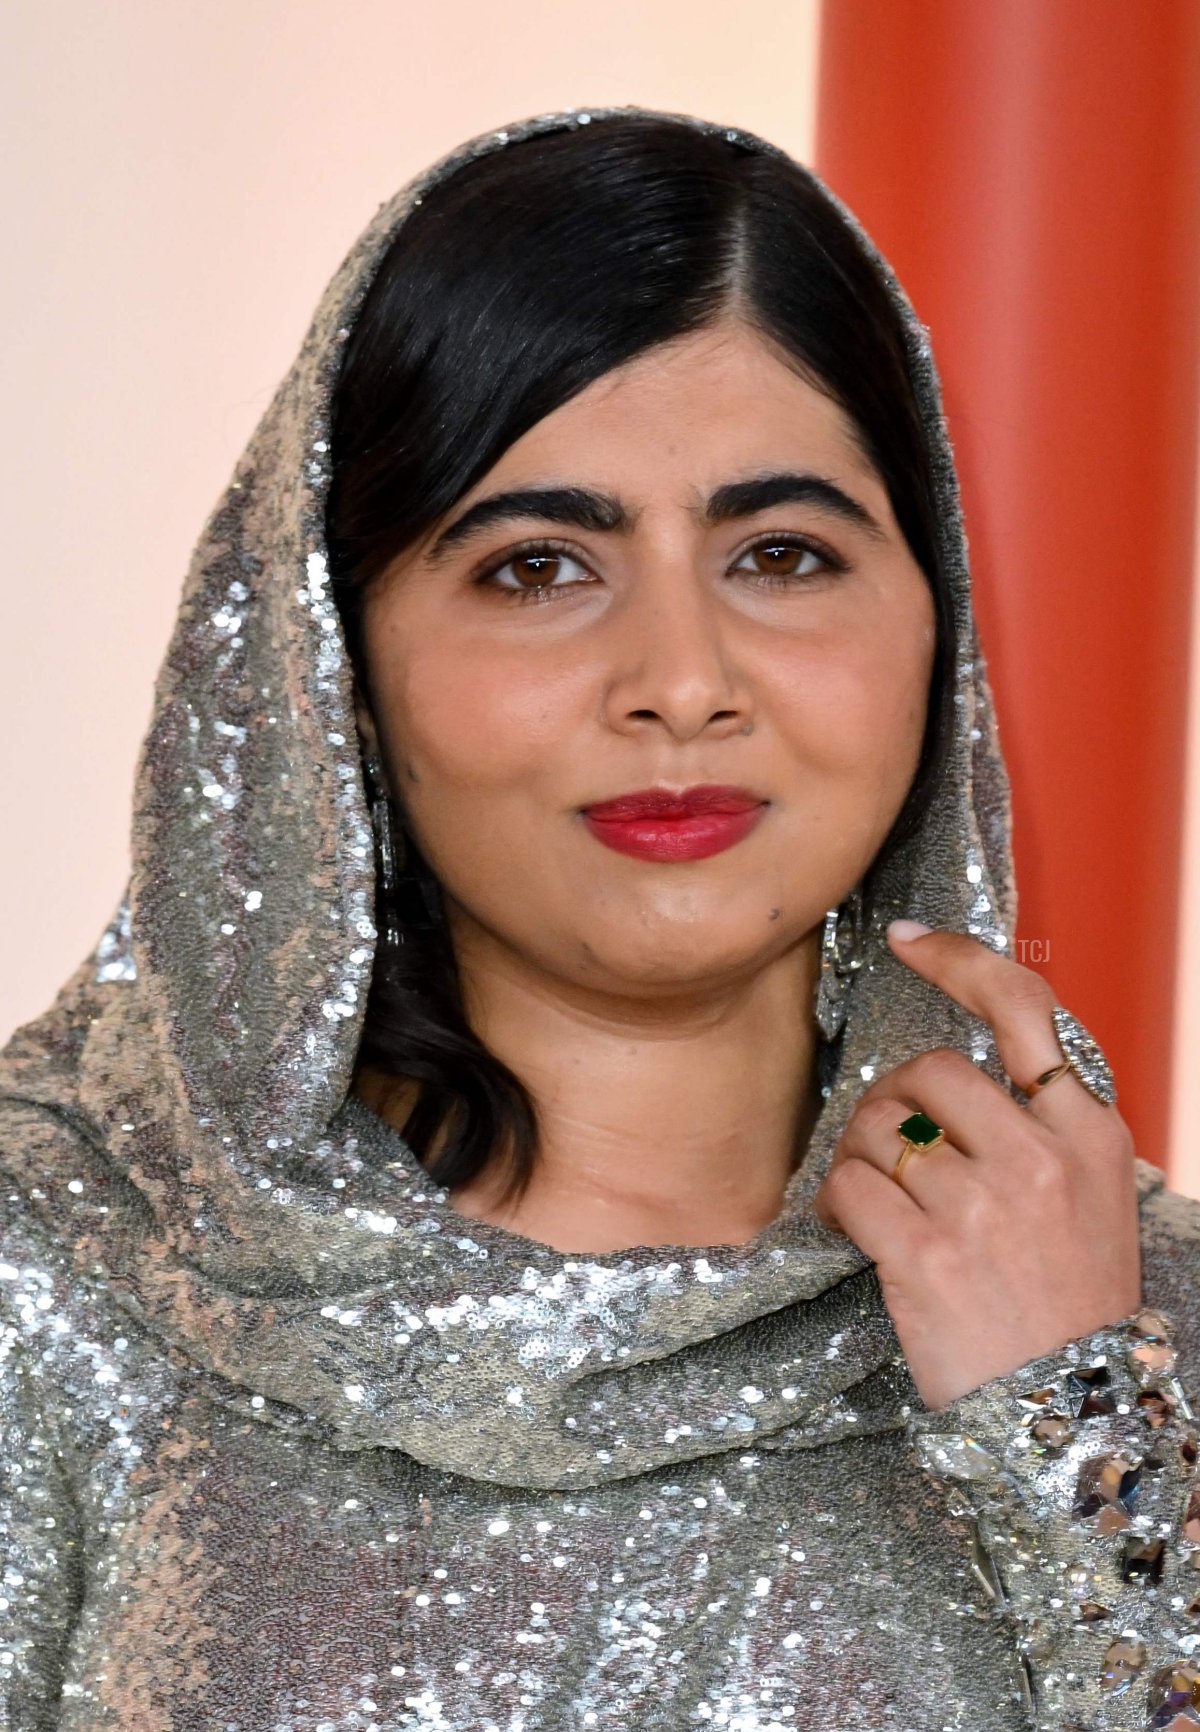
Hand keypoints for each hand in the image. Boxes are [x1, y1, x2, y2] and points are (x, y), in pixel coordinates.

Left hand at [811, 923, 1140, 1409]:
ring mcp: (982, 1205)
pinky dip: (838, 1203)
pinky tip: (860, 1230)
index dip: (959, 959)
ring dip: (862, 1160)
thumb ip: (1041, 1129)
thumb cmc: (1068, 1304)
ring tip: (887, 1206)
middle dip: (894, 1102)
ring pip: (877, 1129)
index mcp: (1089, 1133)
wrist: (1069, 1416)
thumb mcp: (1092, 1198)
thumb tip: (952, 1077)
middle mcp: (1039, 1156)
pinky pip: (847, 1187)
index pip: (1023, 1008)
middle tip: (895, 1150)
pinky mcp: (925, 1254)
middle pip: (927, 1070)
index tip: (911, 940)